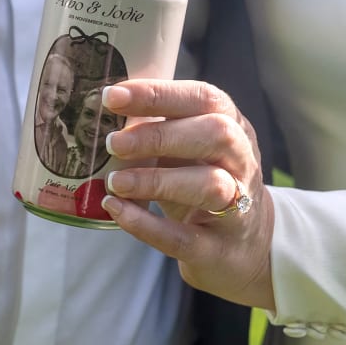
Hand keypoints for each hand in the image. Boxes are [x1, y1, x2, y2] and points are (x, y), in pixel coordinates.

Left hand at [98, 79, 276, 310]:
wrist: (244, 246)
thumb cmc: (203, 182)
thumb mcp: (190, 149)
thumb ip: (158, 128)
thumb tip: (100, 110)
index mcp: (233, 127)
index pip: (204, 99)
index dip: (159, 94)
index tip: (112, 96)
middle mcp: (242, 163)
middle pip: (216, 135)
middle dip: (160, 135)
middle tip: (113, 142)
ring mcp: (238, 208)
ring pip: (209, 186)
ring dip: (155, 180)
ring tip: (114, 182)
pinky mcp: (218, 250)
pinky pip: (184, 237)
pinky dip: (145, 224)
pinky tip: (115, 210)